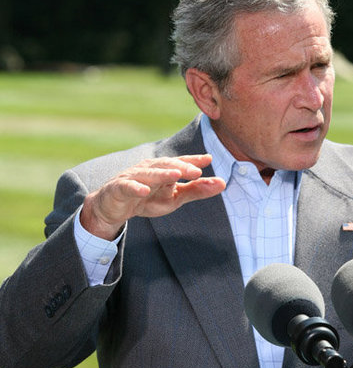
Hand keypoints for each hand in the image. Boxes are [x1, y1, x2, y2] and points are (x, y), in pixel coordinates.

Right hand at [80, 154, 225, 239]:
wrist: (113, 208)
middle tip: (197, 170)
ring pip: (149, 174)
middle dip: (181, 166)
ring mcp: (133, 177)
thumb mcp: (175, 198)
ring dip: (162, 174)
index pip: (180, 163)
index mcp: (164, 169)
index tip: (209, 159)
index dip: (193, 161)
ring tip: (176, 175)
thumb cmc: (147, 199)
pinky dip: (135, 187)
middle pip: (167, 165)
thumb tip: (223, 183)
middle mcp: (149, 169)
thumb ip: (197, 190)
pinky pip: (127, 187)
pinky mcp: (119, 188)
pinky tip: (144, 190)